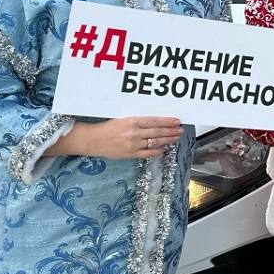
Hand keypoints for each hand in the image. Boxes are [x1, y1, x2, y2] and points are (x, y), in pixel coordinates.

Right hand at [53, 116, 181, 159]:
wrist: (93, 140)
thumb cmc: (108, 127)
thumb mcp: (123, 119)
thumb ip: (138, 121)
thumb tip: (155, 121)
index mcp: (132, 121)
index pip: (155, 121)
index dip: (167, 122)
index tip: (176, 121)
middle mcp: (134, 133)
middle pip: (158, 132)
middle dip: (171, 131)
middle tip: (180, 130)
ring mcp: (133, 145)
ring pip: (155, 142)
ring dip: (168, 140)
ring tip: (176, 138)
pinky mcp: (131, 154)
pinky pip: (148, 153)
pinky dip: (157, 151)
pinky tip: (164, 148)